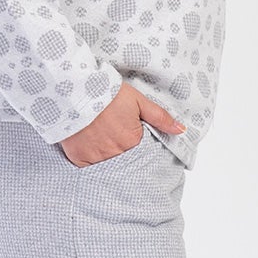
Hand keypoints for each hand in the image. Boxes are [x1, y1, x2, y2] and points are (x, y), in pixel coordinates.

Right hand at [59, 82, 186, 166]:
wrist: (76, 90)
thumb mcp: (139, 101)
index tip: (132, 139)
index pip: (142, 155)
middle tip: (115, 139)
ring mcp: (95, 158)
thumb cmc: (108, 93)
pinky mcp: (78, 158)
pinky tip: (91, 147)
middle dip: (124, 155)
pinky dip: (91, 160)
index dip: (138, 147)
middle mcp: (115, 154)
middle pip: (124, 162)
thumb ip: (160, 118)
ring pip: (107, 166)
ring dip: (108, 158)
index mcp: (132, 142)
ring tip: (104, 142)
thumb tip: (181, 130)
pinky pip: (88, 167)